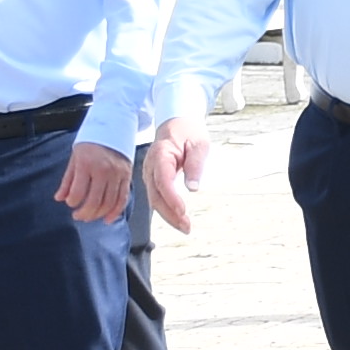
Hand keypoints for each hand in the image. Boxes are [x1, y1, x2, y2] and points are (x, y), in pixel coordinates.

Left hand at [56, 141, 133, 224]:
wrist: (112, 128)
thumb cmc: (90, 144)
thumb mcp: (75, 158)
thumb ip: (67, 180)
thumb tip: (59, 198)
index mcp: (87, 164)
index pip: (78, 193)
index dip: (72, 202)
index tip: (70, 203)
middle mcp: (103, 170)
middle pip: (94, 202)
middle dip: (84, 213)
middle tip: (78, 216)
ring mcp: (117, 174)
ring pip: (108, 203)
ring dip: (98, 215)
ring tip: (89, 217)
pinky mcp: (127, 177)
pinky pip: (122, 199)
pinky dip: (115, 212)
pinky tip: (107, 219)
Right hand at [145, 118, 211, 233]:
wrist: (177, 122)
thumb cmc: (189, 131)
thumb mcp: (199, 144)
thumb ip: (195, 165)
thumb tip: (193, 188)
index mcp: (161, 154)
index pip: (163, 180)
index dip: (171, 198)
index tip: (182, 211)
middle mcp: (150, 165)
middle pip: (155, 195)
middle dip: (170, 213)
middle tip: (186, 227)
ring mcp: (149, 173)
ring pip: (154, 199)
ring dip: (168, 215)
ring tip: (185, 227)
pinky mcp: (153, 178)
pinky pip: (156, 196)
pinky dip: (166, 209)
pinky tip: (177, 218)